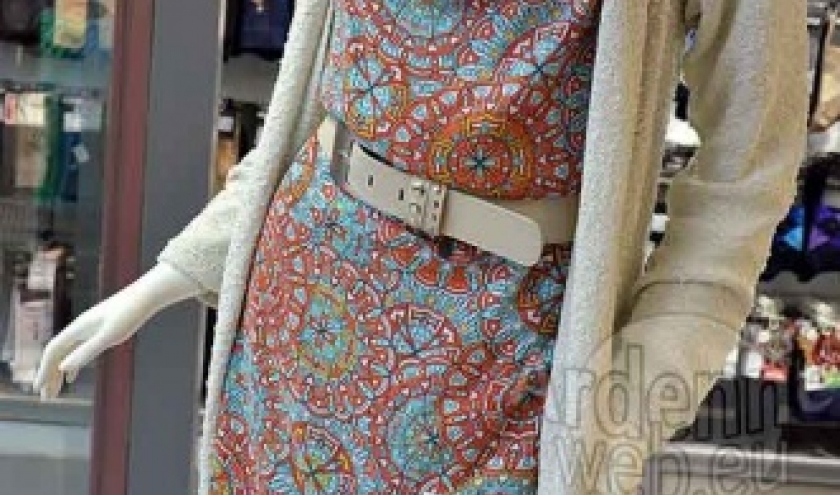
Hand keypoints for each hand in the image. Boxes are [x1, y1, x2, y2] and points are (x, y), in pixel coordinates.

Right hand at [34, 263, 203, 398]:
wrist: (147, 294)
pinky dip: (72, 363)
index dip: (44, 370)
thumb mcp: (109, 337)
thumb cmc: (130, 314)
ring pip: (67, 352)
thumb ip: (86, 352)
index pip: (53, 351)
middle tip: (47, 397)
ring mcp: (89, 327)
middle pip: (57, 353)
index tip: (39, 389)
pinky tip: (72, 375)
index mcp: (78, 328)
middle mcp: (79, 327)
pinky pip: (78, 349)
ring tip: (56, 390)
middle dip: (49, 375)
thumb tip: (64, 367)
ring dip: (59, 371)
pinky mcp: (99, 328)